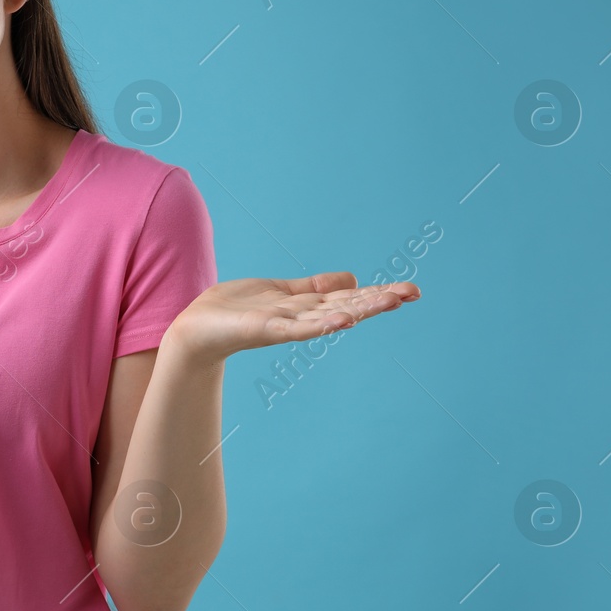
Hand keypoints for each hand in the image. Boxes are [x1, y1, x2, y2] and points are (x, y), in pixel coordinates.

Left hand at [167, 272, 419, 361]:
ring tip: (389, 301)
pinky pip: (298, 328)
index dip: (378, 293)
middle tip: (412, 293)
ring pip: (329, 316)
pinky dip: (320, 324)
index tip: (410, 290)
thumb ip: (315, 287)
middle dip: (379, 300)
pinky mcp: (267, 330)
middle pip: (347, 306)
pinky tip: (343, 319)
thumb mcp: (283, 291)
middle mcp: (302, 317)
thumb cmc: (236, 310)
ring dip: (360, 309)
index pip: (350, 298)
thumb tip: (353, 280)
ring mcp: (286, 325)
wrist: (198, 328)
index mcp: (307, 306)